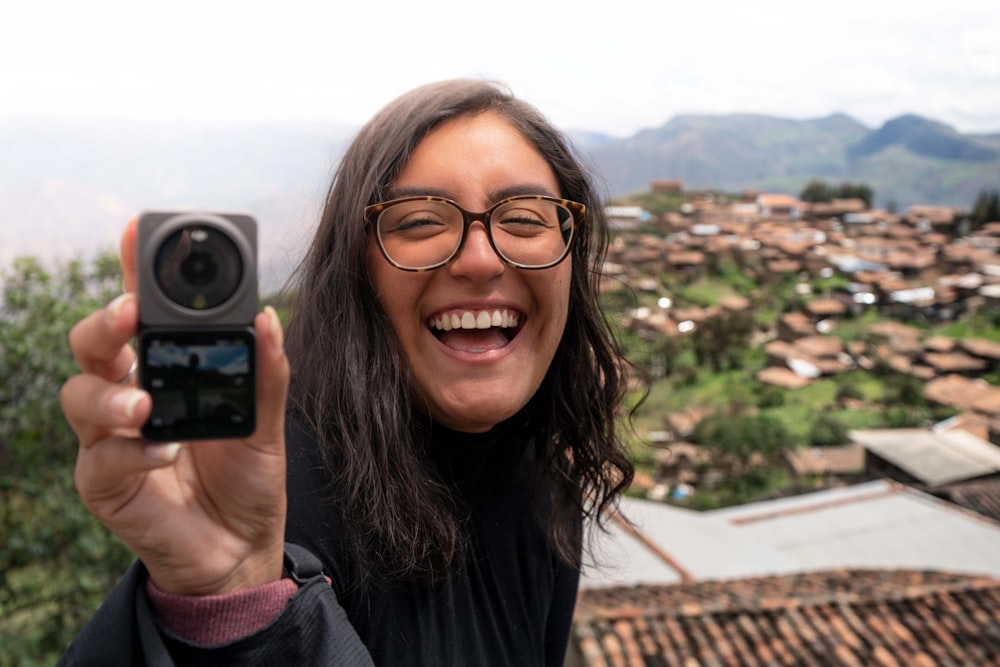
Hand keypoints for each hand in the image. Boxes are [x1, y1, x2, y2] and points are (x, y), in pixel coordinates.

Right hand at [60, 218, 290, 594]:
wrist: (241, 545)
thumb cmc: (248, 477)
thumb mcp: (268, 422)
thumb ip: (266, 373)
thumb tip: (268, 316)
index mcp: (168, 370)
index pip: (144, 313)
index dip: (133, 272)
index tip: (134, 232)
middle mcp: (132, 394)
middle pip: (94, 343)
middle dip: (104, 322)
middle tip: (129, 314)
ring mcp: (113, 437)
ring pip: (79, 395)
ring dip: (108, 394)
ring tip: (145, 406)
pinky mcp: (104, 481)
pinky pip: (99, 458)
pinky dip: (128, 452)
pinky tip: (161, 455)